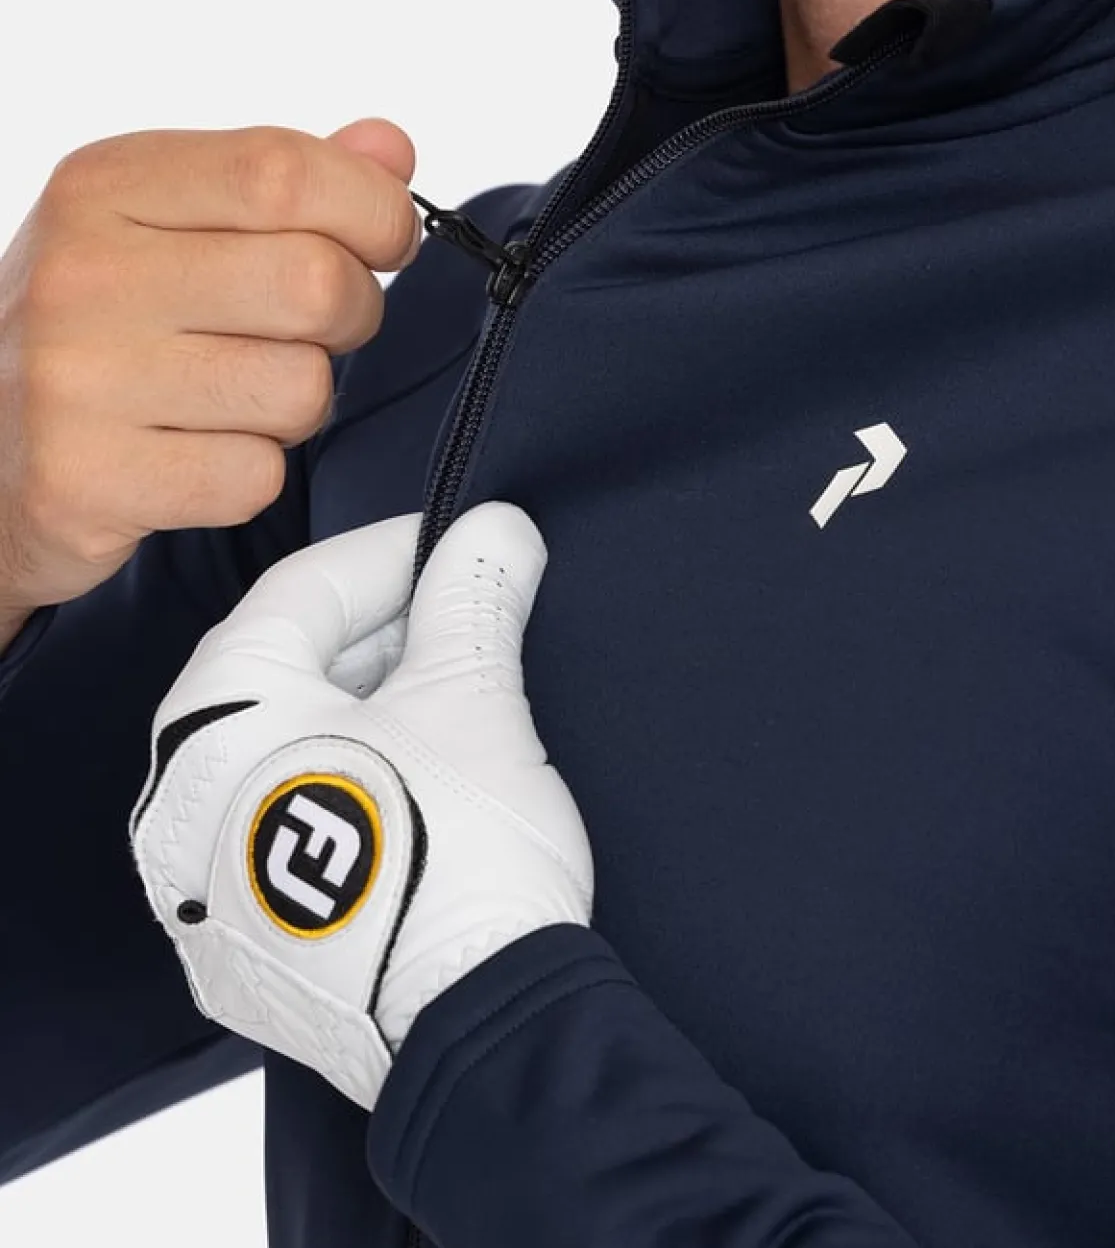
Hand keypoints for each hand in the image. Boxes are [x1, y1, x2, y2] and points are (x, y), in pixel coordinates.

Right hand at [0, 119, 420, 618]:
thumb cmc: (108, 329)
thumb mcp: (174, 225)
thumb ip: (286, 183)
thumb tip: (389, 149)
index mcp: (103, 186)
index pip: (285, 171)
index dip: (376, 212)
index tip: (385, 242)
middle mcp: (82, 273)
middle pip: (315, 284)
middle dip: (351, 317)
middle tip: (311, 333)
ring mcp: (75, 381)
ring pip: (301, 390)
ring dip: (297, 406)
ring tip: (234, 399)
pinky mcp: (86, 482)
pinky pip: (255, 479)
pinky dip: (248, 477)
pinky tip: (192, 457)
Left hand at [128, 501, 592, 1109]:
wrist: (480, 1029)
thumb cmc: (458, 852)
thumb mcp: (473, 697)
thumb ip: (474, 596)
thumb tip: (493, 530)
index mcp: (211, 720)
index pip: (301, 593)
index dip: (391, 554)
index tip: (457, 543)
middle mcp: (177, 800)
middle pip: (287, 671)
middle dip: (385, 633)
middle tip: (466, 616)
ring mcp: (201, 885)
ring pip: (287, 752)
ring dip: (371, 708)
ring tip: (454, 695)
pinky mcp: (242, 947)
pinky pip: (287, 830)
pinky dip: (350, 786)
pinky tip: (422, 783)